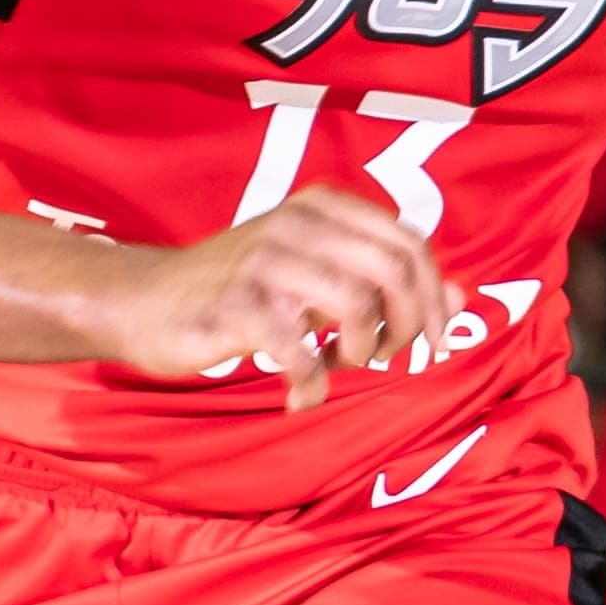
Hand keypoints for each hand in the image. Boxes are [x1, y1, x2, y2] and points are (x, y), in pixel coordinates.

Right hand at [101, 195, 460, 412]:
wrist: (145, 301)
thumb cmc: (240, 291)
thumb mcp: (317, 272)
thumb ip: (384, 280)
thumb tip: (461, 296)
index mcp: (324, 208)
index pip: (410, 243)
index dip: (434, 296)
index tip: (433, 340)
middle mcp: (298, 223)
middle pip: (393, 269)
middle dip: (408, 323)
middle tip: (388, 356)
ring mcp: (265, 261)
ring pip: (356, 303)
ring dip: (361, 350)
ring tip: (337, 365)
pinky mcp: (235, 304)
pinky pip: (299, 350)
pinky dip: (311, 385)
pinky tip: (300, 396)